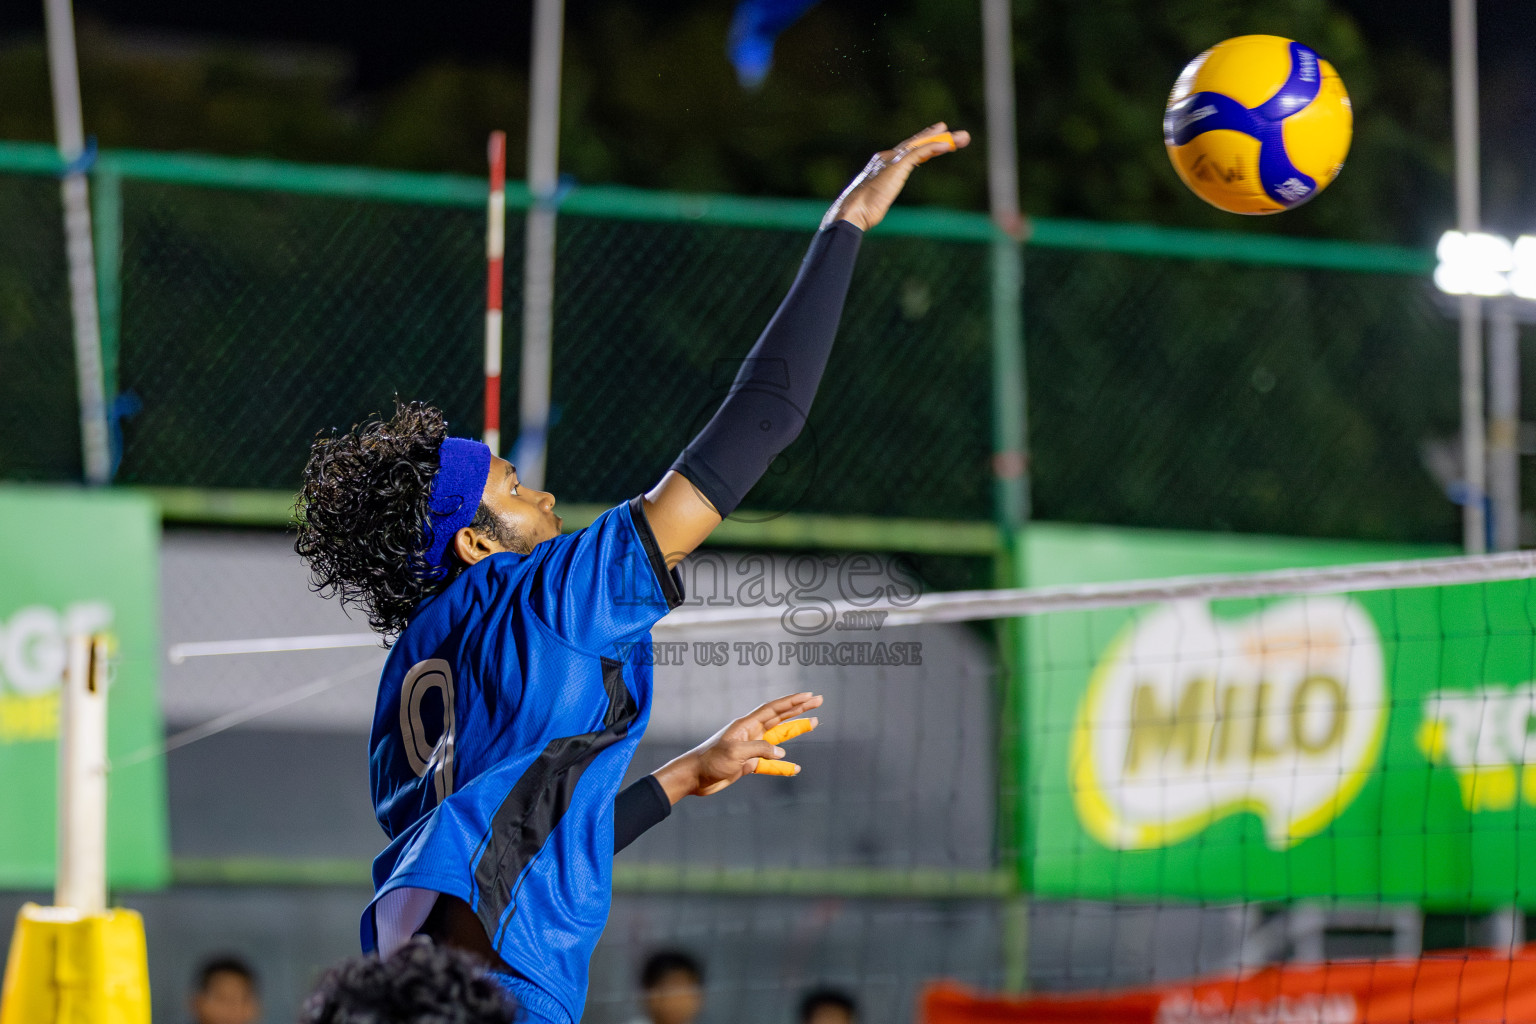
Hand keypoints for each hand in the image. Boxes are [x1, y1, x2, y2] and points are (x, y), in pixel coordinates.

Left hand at [652, 692, 823, 802]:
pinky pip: (770, 763)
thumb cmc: (710, 761)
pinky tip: (795, 768)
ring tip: (814, 723)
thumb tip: (782, 753)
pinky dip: (783, 765)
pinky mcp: (748, 764)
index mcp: (747, 725)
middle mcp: (750, 733)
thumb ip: (760, 750)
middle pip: (780, 717)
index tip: (809, 695)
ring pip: (779, 738)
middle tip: (818, 701)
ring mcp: (750, 748)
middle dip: (799, 709)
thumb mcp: (736, 753)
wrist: (694, 777)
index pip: (774, 709)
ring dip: (796, 730)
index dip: (792, 702)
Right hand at [823, 122, 970, 231]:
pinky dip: (933, 147)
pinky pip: (920, 152)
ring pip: (922, 145)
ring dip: (943, 140)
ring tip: (962, 138)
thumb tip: (874, 206)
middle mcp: (887, 158)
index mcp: (882, 165)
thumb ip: (879, 196)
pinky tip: (947, 145)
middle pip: (917, 143)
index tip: (939, 141)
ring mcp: (892, 160)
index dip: (925, 144)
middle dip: (938, 138)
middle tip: (957, 136)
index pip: (908, 151)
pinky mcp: (897, 165)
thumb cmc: (860, 212)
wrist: (852, 212)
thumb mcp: (875, 202)